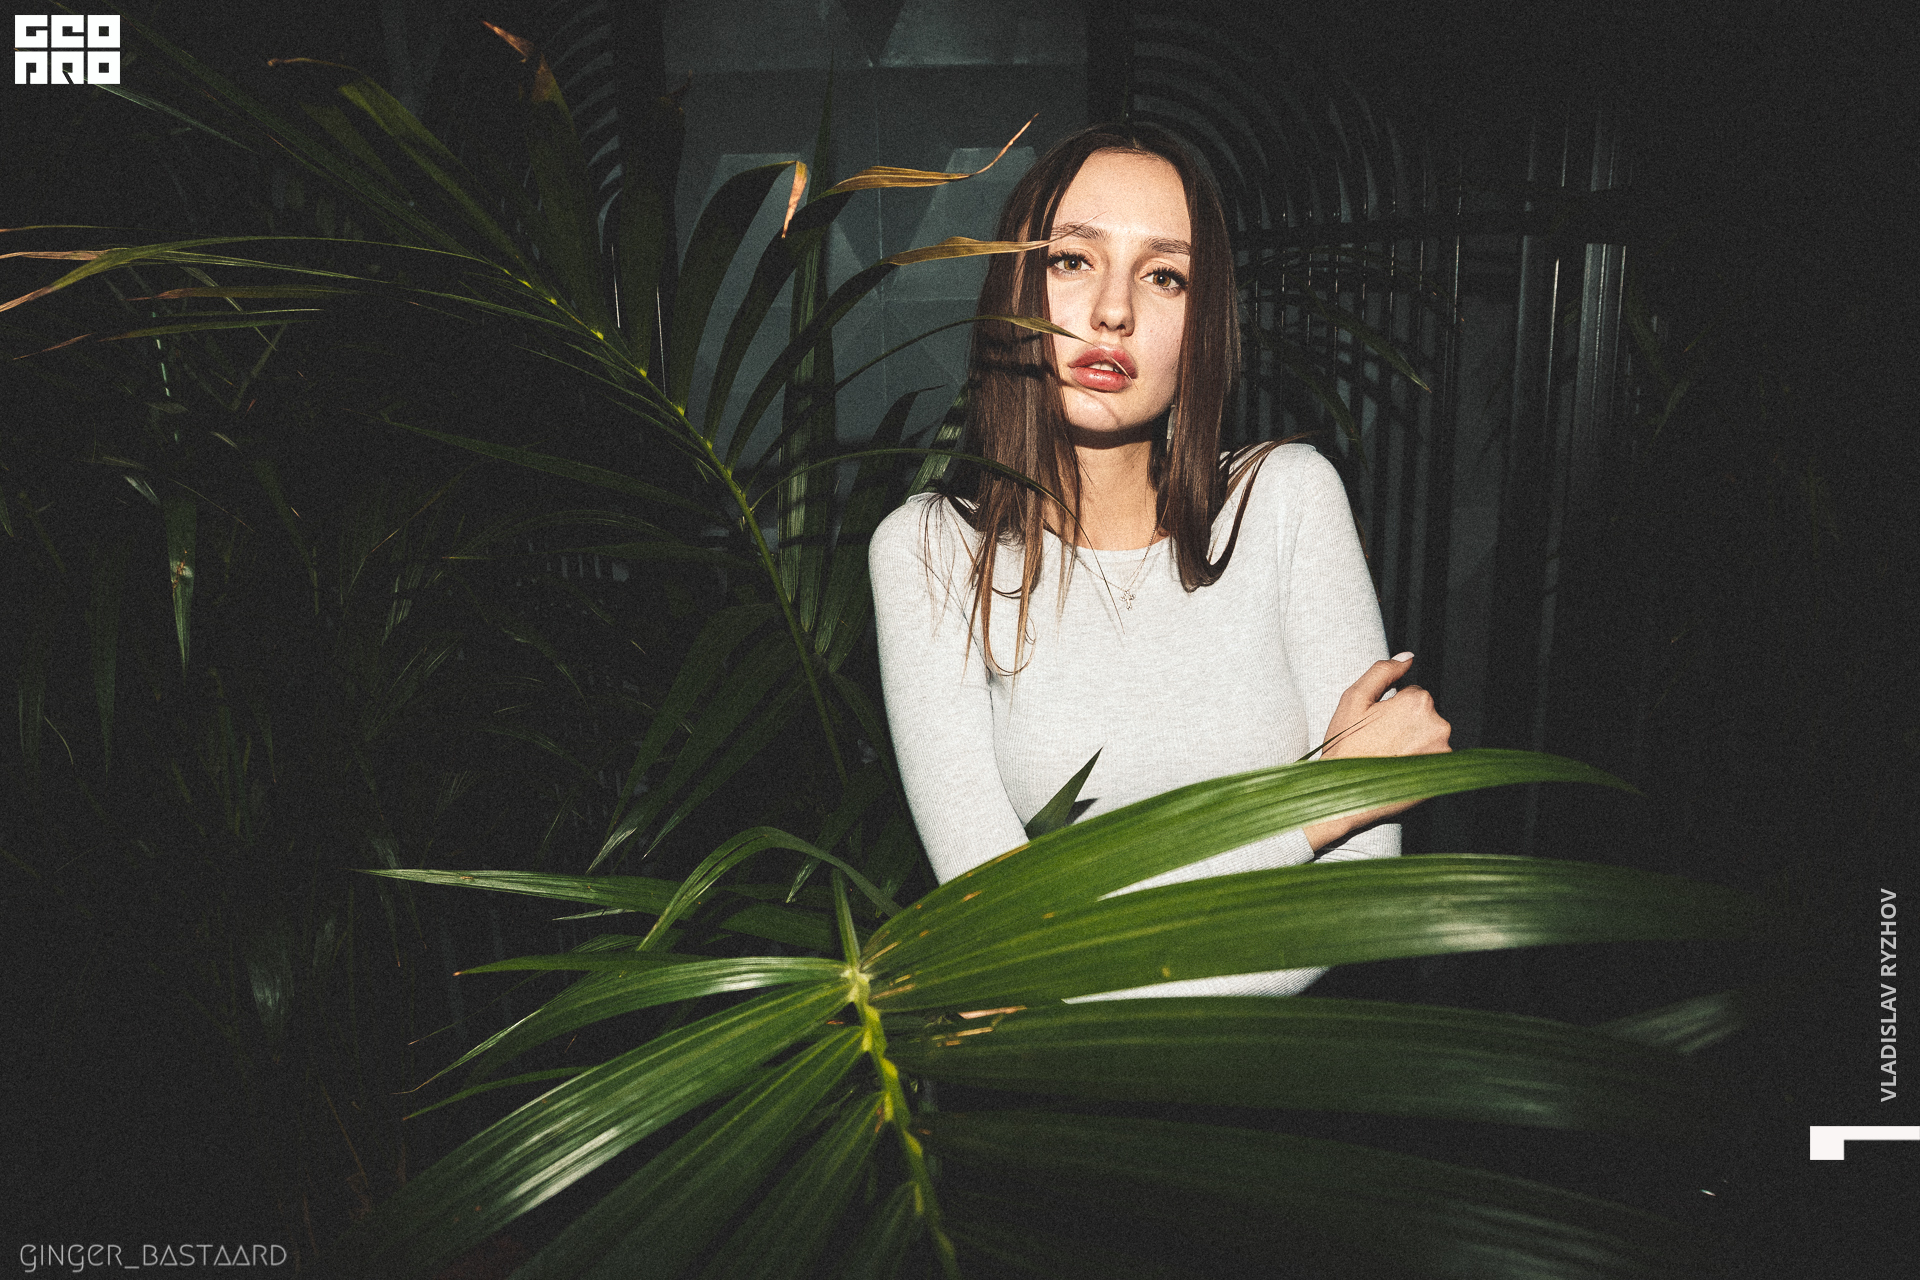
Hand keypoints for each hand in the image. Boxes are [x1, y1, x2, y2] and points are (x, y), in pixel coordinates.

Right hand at [1303, 652, 1451, 850]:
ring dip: (1412, 743)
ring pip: (1428, 737)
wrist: (1343, 794)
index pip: (1412, 694)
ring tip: (1386, 757)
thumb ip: (1383, 672)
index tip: (1375, 725)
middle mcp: (1437, 725)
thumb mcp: (1353, 700)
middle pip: (1423, 715)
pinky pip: (1432, 759)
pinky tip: (1396, 770)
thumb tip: (1407, 657)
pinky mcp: (1442, 775)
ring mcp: (1442, 752)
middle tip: (1379, 742)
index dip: (1390, 708)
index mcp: (1417, 702)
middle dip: (1404, 724)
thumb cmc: (1346, 747)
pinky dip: (1417, 762)